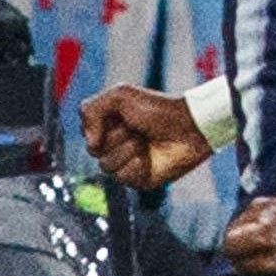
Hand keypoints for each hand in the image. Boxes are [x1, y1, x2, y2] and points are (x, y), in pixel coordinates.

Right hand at [80, 84, 211, 189]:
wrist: (188, 126)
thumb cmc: (158, 109)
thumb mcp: (120, 96)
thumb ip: (91, 110)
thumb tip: (90, 143)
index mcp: (110, 127)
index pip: (87, 133)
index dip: (100, 124)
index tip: (120, 115)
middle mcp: (116, 146)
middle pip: (93, 150)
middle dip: (116, 135)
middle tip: (136, 128)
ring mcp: (126, 163)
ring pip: (105, 165)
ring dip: (127, 149)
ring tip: (144, 141)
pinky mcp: (138, 179)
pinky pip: (122, 177)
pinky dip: (135, 164)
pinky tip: (149, 157)